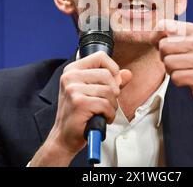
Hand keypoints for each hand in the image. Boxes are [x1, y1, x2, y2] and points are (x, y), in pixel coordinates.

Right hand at [30, 51, 131, 165]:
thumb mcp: (94, 92)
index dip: (112, 69)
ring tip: (101, 111)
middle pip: (108, 75)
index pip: (100, 57)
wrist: (64, 136)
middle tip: (105, 103)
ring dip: (112, 106)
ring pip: (109, 91)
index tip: (112, 82)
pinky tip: (101, 118)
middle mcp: (70, 76)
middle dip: (114, 92)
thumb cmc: (78, 114)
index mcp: (73, 70)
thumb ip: (111, 82)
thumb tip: (127, 74)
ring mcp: (73, 89)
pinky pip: (106, 104)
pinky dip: (109, 114)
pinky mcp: (79, 102)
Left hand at [152, 19, 192, 147]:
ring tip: (183, 70)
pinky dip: (178, 81)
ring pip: (168, 62)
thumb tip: (153, 34)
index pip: (164, 25)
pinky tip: (188, 79)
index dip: (156, 38)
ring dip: (171, 70)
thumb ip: (168, 36)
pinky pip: (175, 77)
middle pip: (163, 46)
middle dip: (164, 57)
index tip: (163, 46)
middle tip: (177, 62)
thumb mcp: (186, 44)